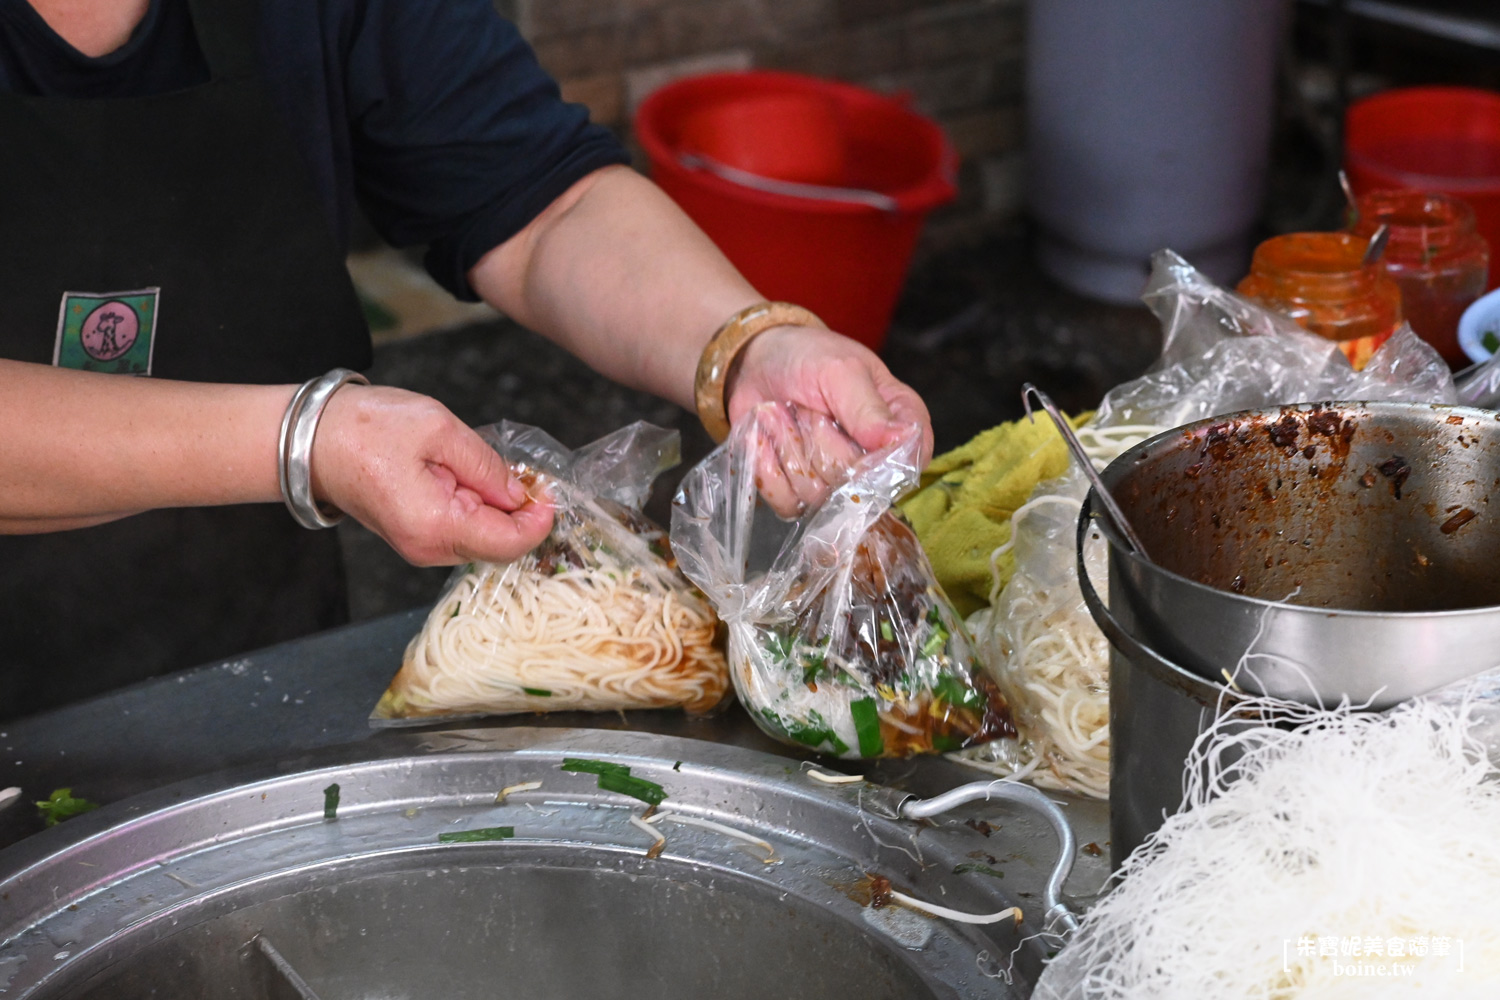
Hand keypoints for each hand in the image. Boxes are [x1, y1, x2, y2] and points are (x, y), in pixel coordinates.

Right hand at [310, 386, 553, 565]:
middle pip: (500, 546)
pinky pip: (463, 530)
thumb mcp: (438, 429)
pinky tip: (475, 479)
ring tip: (496, 469)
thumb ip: (486, 464)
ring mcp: (420, 547)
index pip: (510, 543)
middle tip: (529, 473)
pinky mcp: (416, 537)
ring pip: (484, 539)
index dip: (540, 519)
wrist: (310, 440)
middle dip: (523, 514)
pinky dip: (480, 509)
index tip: (549, 488)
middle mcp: (428, 548)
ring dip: (501, 510)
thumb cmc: (365, 428)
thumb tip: (521, 492)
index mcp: (435, 525)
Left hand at [726, 325, 932, 514]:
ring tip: (787, 414)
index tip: (850, 429)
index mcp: (898, 423)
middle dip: (820, 438)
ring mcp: (834, 480)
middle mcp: (871, 459)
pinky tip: (768, 438)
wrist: (757, 361)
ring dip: (790, 448)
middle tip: (810, 407)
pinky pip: (787, 502)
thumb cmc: (807, 357)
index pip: (909, 463)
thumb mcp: (840, 371)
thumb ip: (868, 408)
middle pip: (854, 481)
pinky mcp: (799, 492)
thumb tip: (902, 440)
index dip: (879, 458)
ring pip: (818, 495)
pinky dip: (767, 466)